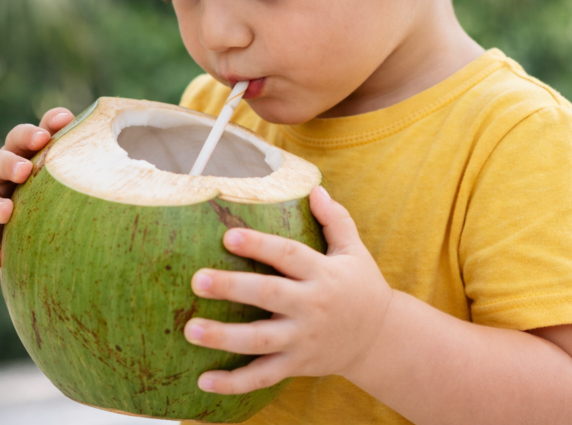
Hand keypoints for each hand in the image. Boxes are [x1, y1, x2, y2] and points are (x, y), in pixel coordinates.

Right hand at [0, 107, 73, 269]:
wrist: (38, 228)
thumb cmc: (61, 193)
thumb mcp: (72, 178)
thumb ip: (85, 166)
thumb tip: (131, 161)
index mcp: (25, 151)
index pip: (31, 134)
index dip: (44, 126)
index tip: (62, 123)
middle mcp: (2, 169)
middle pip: (0, 159)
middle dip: (11, 163)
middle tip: (24, 170)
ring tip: (5, 213)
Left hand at [184, 186, 392, 393]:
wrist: (381, 340)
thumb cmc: (361, 287)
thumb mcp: (354, 250)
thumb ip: (335, 219)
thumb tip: (315, 188)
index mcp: (322, 274)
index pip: (289, 255)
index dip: (260, 245)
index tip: (228, 236)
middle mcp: (311, 307)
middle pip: (268, 295)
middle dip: (232, 288)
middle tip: (197, 280)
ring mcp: (302, 339)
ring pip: (260, 341)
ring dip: (223, 337)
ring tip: (190, 329)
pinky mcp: (296, 364)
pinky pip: (262, 377)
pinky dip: (233, 383)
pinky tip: (203, 381)